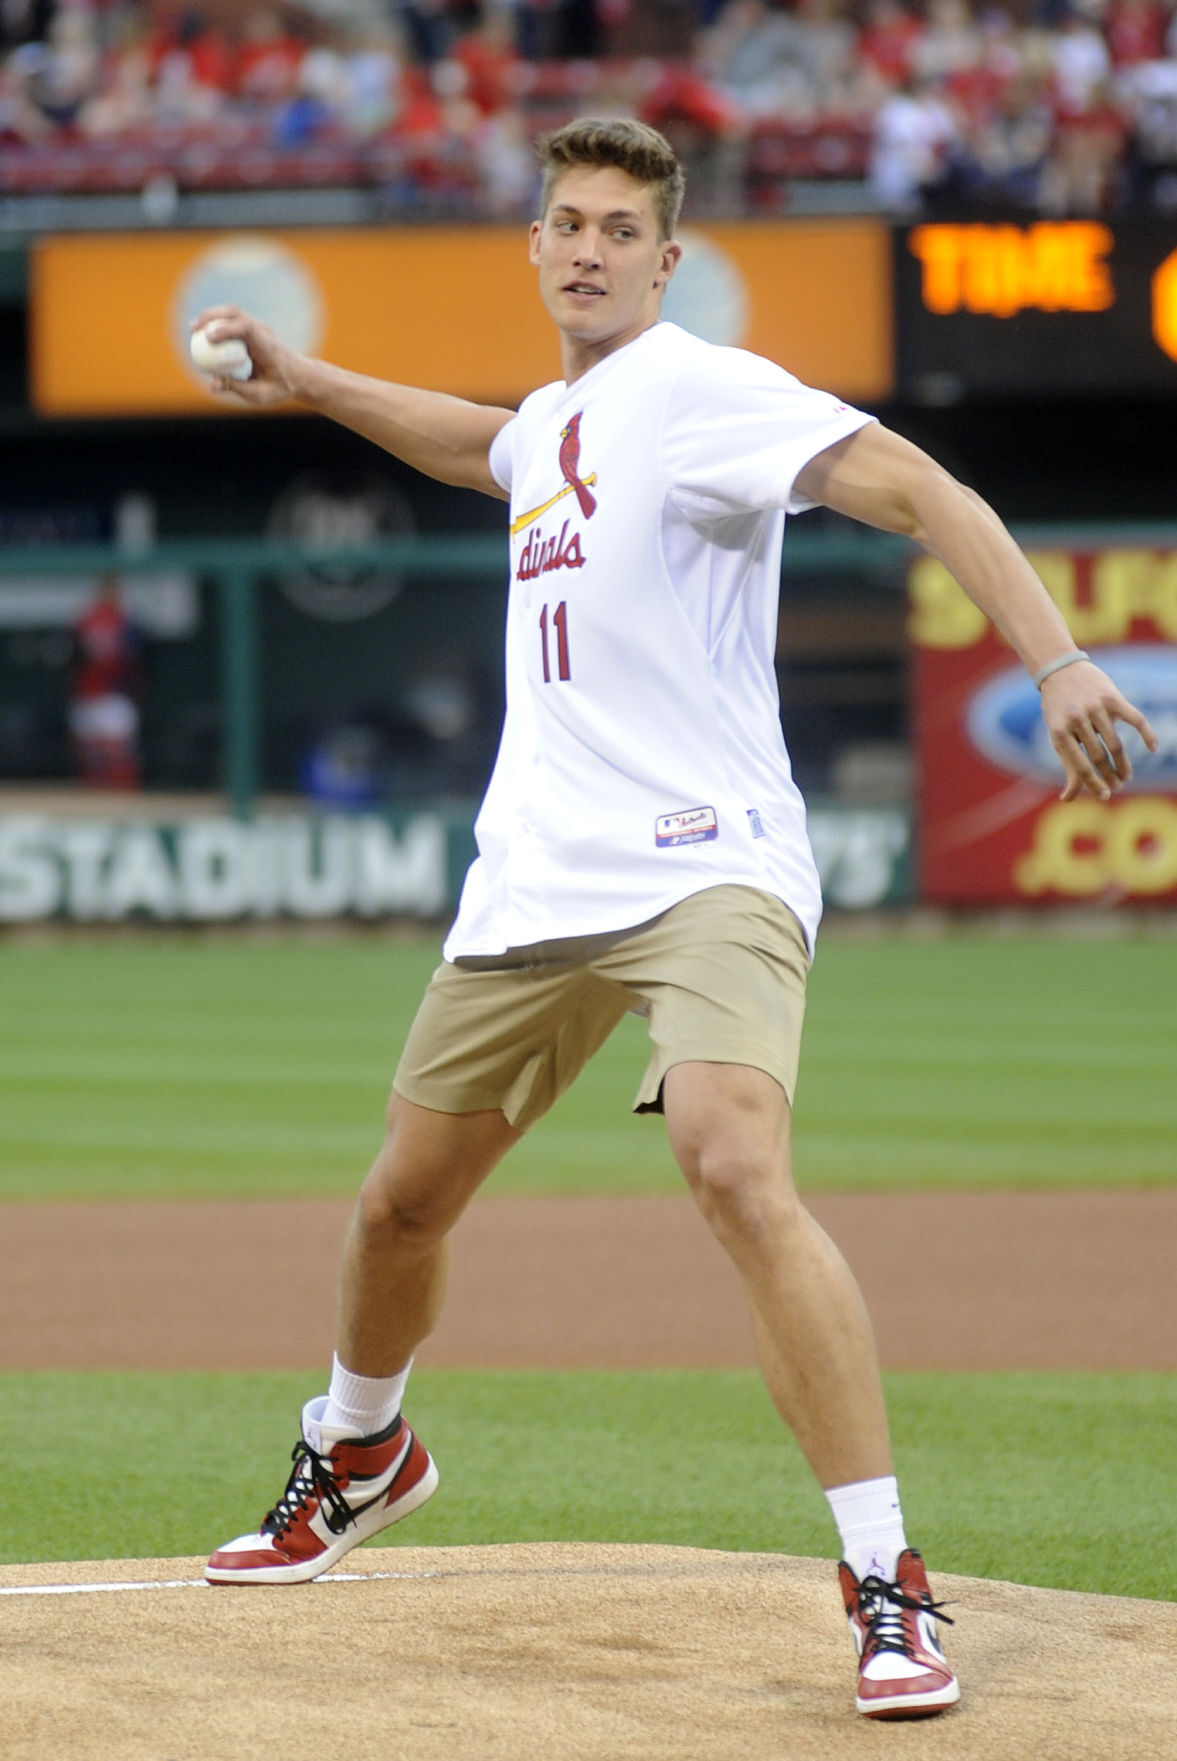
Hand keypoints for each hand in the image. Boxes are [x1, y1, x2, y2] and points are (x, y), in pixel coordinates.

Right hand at [189, 304, 304, 407]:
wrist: (299, 376)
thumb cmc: (281, 387)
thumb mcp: (259, 394)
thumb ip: (236, 387)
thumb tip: (212, 384)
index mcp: (267, 346)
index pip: (247, 328)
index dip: (226, 329)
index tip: (208, 337)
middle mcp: (262, 331)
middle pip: (235, 313)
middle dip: (211, 317)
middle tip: (193, 329)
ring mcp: (258, 327)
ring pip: (232, 313)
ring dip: (211, 316)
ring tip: (193, 328)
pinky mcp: (252, 328)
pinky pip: (232, 321)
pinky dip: (216, 323)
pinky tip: (202, 332)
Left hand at [1040, 660, 1158, 800]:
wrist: (1060, 669)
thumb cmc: (1058, 709)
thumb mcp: (1057, 735)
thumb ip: (1067, 764)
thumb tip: (1068, 798)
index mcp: (1060, 732)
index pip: (1081, 767)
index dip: (1094, 785)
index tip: (1106, 796)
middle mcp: (1077, 720)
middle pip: (1100, 757)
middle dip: (1111, 776)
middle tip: (1118, 786)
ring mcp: (1096, 707)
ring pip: (1116, 743)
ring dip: (1124, 764)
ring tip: (1126, 776)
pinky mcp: (1112, 697)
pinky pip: (1135, 718)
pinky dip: (1147, 733)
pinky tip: (1153, 748)